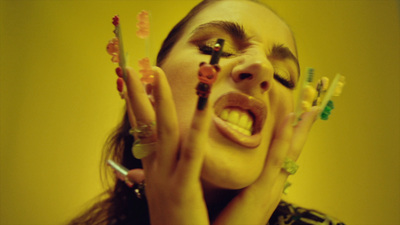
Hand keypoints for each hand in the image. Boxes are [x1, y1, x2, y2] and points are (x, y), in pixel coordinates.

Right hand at [123, 66, 210, 224]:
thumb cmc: (171, 223)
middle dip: (139, 94)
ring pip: (164, 132)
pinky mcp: (183, 188)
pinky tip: (201, 107)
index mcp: (152, 171)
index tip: (133, 85)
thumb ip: (157, 177)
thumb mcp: (161, 196)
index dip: (135, 107)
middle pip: (145, 125)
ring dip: (160, 100)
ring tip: (156, 73)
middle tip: (134, 68)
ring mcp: (167, 178)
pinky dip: (196, 129)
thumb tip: (148, 165)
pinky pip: (191, 155)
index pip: (141, 132)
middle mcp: (155, 170)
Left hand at [213, 107, 318, 224]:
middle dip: (303, 131)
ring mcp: (269, 190)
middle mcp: (273, 188)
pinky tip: (290, 121)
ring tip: (309, 109)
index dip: (291, 138)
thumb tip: (234, 172)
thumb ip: (240, 186)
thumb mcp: (235, 201)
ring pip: (289, 153)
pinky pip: (276, 161)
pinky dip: (284, 140)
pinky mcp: (260, 193)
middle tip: (314, 109)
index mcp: (266, 189)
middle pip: (292, 154)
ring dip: (300, 130)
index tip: (296, 118)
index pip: (282, 159)